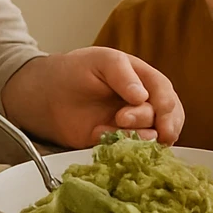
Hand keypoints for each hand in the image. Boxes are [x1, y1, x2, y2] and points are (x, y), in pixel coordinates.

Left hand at [1, 47, 183, 147]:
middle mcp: (143, 105)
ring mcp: (129, 126)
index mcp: (145, 81)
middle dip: (150, 122)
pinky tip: (99, 135)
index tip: (161, 121)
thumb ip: (123, 74)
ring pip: (150, 138)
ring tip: (114, 129)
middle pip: (164, 120)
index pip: (166, 95)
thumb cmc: (76, 69)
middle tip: (123, 118)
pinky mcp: (114, 143)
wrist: (46, 93)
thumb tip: (143, 96)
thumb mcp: (101, 61)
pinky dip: (119, 147)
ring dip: (138, 138)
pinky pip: (127, 151)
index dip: (167, 109)